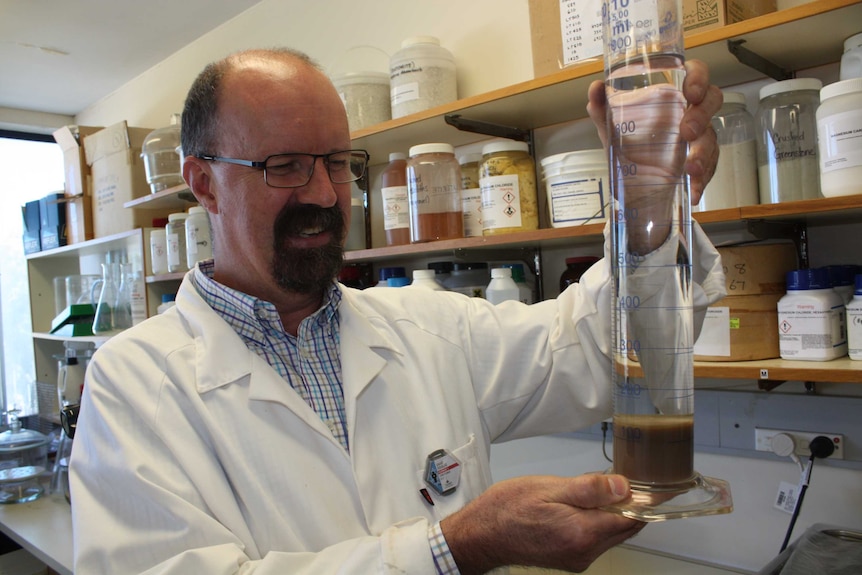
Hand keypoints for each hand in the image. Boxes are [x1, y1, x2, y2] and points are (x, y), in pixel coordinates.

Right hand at [440, 474, 645, 573]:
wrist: (481, 535)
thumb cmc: (507, 508)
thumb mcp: (548, 487)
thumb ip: (588, 488)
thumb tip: (623, 487)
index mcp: (582, 533)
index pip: (631, 517)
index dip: (650, 501)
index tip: (666, 488)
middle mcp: (584, 552)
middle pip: (625, 528)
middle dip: (635, 505)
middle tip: (641, 481)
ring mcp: (577, 558)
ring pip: (612, 533)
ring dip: (617, 513)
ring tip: (612, 488)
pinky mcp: (569, 558)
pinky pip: (596, 538)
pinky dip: (601, 521)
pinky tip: (591, 504)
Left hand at [587, 59, 722, 204]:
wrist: (631, 188)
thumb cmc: (628, 149)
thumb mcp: (611, 130)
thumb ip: (602, 108)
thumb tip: (595, 87)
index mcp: (671, 97)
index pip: (694, 74)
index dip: (698, 78)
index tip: (690, 91)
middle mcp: (689, 113)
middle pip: (712, 100)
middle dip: (702, 114)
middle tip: (687, 131)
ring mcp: (699, 139)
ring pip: (712, 137)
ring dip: (703, 152)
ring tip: (690, 168)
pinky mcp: (702, 164)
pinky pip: (709, 169)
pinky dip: (701, 181)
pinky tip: (693, 190)